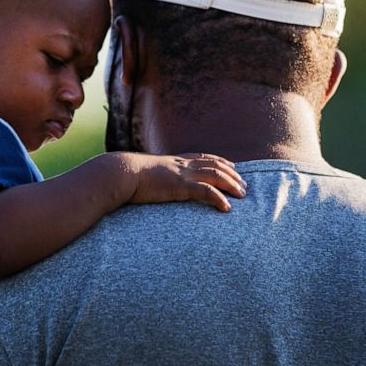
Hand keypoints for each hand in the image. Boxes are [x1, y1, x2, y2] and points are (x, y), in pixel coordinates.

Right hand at [119, 152, 246, 211]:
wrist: (121, 173)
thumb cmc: (126, 176)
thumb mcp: (144, 173)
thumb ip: (153, 177)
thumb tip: (151, 184)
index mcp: (174, 161)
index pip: (203, 157)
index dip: (220, 161)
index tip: (232, 166)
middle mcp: (182, 165)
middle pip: (215, 165)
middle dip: (232, 174)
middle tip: (244, 185)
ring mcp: (182, 174)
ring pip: (216, 176)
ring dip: (231, 185)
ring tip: (242, 195)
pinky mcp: (180, 186)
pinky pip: (206, 191)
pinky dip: (219, 198)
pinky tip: (227, 208)